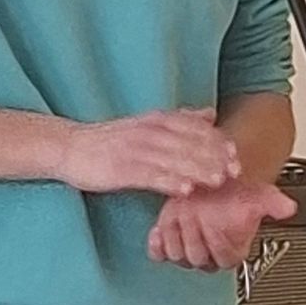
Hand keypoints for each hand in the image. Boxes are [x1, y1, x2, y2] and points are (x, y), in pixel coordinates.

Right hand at [57, 110, 240, 198]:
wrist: (70, 147)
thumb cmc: (111, 141)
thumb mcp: (148, 125)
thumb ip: (180, 120)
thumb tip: (210, 114)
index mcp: (157, 121)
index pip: (194, 127)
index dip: (216, 141)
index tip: (235, 155)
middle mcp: (149, 132)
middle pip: (188, 142)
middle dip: (213, 157)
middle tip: (235, 171)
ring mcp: (135, 149)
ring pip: (173, 158)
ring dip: (198, 169)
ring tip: (218, 181)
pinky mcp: (121, 168)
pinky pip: (150, 175)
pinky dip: (169, 181)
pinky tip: (186, 191)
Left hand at [148, 177, 298, 270]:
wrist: (216, 180)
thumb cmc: (235, 191)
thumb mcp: (258, 195)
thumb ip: (273, 204)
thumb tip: (289, 208)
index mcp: (231, 251)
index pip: (222, 258)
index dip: (216, 239)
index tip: (215, 219)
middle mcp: (208, 254)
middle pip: (196, 258)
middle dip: (195, 233)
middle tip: (198, 211)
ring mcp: (186, 248)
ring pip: (176, 255)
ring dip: (177, 232)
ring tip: (183, 211)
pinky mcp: (168, 241)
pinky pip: (158, 253)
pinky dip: (156, 245)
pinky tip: (158, 231)